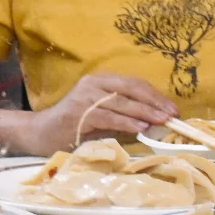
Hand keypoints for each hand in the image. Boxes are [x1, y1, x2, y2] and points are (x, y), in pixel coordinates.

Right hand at [28, 73, 178, 153]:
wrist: (41, 133)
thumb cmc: (76, 127)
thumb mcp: (104, 118)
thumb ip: (126, 117)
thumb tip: (156, 124)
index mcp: (102, 81)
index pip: (135, 84)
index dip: (156, 96)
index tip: (173, 109)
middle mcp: (95, 84)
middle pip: (131, 89)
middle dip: (154, 103)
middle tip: (172, 115)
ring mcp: (86, 97)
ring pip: (122, 103)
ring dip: (145, 113)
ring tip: (162, 122)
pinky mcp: (80, 113)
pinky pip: (108, 117)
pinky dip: (126, 122)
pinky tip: (140, 128)